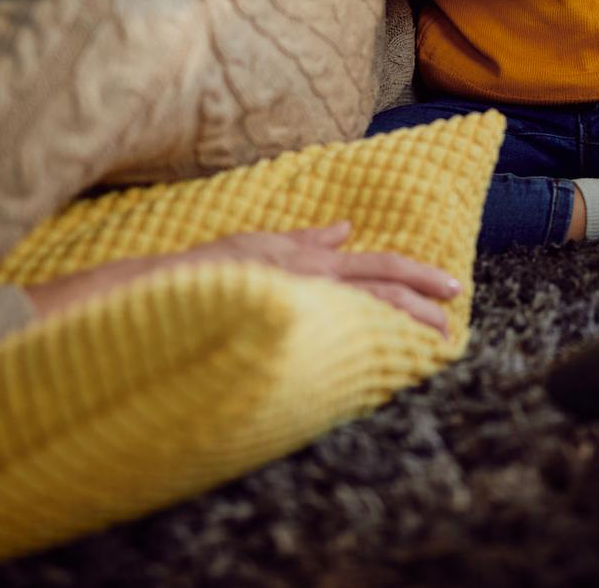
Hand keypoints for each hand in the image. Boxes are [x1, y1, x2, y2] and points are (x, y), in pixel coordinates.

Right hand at [23, 220, 460, 334]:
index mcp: (305, 262)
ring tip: (437, 343)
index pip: (374, 268)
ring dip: (400, 328)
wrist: (143, 298)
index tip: (451, 287)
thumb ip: (303, 242)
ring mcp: (289, 308)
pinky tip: (383, 366)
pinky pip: (325, 341)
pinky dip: (356, 349)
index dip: (415, 276)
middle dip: (420, 305)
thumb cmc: (200, 274)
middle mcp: (304, 281)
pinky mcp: (271, 330)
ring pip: (361, 316)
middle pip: (377, 291)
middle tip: (456, 322)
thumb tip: (344, 231)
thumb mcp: (257, 246)